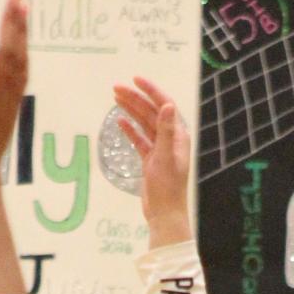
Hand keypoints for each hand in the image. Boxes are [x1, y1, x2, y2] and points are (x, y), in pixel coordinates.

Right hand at [112, 78, 191, 236]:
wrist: (164, 213)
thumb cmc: (167, 187)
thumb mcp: (165, 156)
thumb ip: (166, 131)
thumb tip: (168, 105)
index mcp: (178, 135)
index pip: (165, 105)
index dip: (151, 91)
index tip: (135, 79)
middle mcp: (171, 139)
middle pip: (152, 112)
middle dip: (135, 98)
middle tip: (115, 88)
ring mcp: (160, 149)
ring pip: (144, 124)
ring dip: (131, 110)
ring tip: (115, 98)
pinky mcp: (151, 160)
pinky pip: (140, 139)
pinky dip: (130, 130)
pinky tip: (120, 122)